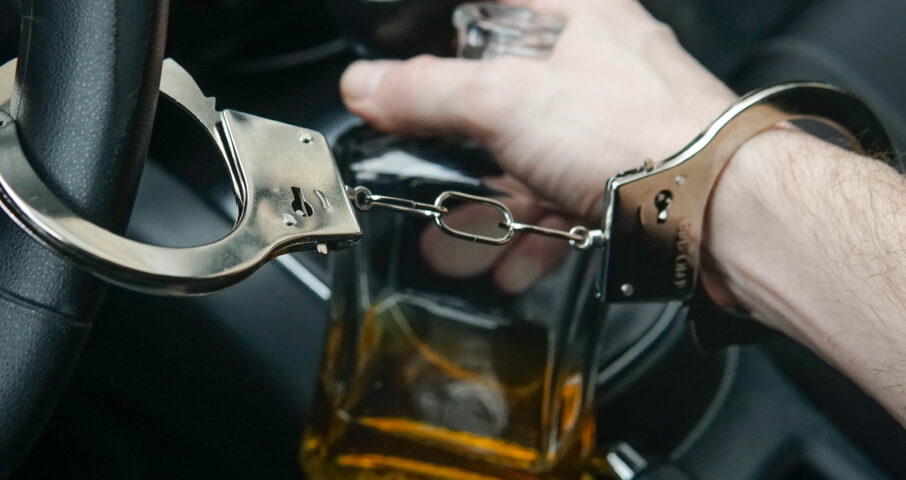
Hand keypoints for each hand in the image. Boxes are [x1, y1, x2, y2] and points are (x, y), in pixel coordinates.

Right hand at [340, 0, 735, 291]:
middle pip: (502, 96)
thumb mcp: (504, 99)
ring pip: (530, 159)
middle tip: (417, 176)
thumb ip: (426, 91)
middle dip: (454, 152)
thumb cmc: (641, 131)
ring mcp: (611, 123)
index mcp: (573, 13)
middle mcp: (595, 62)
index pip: (490, 9)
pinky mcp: (626, 178)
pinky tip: (508, 264)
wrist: (722, 211)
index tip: (403, 79)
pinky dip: (530, 235)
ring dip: (486, 209)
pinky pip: (562, 202)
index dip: (442, 39)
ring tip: (452, 247)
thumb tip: (365, 84)